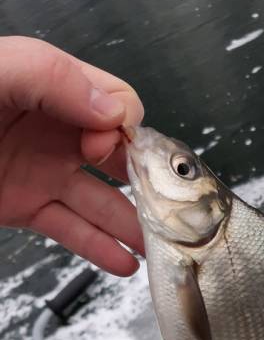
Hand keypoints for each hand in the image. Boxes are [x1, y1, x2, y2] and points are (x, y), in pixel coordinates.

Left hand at [0, 36, 144, 275]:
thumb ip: (52, 77)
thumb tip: (113, 111)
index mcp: (51, 88)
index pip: (115, 104)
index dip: (122, 127)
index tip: (101, 146)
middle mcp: (54, 131)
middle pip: (118, 156)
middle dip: (146, 181)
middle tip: (161, 205)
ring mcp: (41, 172)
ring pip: (102, 201)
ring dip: (134, 224)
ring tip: (158, 245)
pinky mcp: (25, 207)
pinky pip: (73, 230)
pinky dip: (101, 249)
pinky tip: (124, 262)